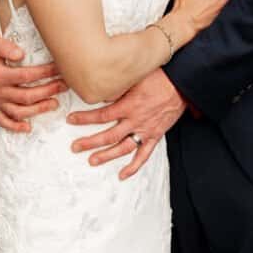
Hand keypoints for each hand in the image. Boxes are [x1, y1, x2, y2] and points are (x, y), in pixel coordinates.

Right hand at [0, 30, 65, 133]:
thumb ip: (3, 46)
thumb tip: (20, 55)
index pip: (25, 76)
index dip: (44, 73)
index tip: (59, 68)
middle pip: (26, 96)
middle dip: (48, 91)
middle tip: (64, 85)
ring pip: (19, 111)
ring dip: (38, 109)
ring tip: (55, 103)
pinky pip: (4, 121)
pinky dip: (15, 127)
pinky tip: (28, 127)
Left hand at [68, 68, 187, 178]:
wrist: (182, 84)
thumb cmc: (160, 77)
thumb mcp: (135, 77)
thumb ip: (118, 87)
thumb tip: (101, 91)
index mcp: (129, 105)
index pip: (102, 115)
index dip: (85, 118)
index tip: (71, 119)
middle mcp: (136, 120)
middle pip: (109, 135)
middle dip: (90, 142)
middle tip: (76, 147)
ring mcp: (146, 130)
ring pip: (123, 148)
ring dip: (107, 156)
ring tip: (92, 160)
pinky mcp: (155, 136)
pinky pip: (144, 155)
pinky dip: (133, 166)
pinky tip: (122, 175)